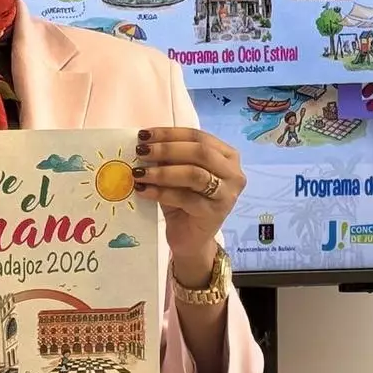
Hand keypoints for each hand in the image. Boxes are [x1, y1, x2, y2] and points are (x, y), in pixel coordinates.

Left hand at [133, 126, 244, 279]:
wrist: (192, 239)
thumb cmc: (184, 202)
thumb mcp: (177, 175)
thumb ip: (169, 159)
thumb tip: (146, 142)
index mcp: (227, 155)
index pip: (198, 136)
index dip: (170, 134)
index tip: (144, 135)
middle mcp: (233, 172)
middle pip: (200, 152)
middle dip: (167, 149)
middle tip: (141, 152)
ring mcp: (227, 194)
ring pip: (194, 174)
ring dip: (163, 171)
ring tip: (139, 173)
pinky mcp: (215, 213)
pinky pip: (185, 198)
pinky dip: (161, 192)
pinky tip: (143, 190)